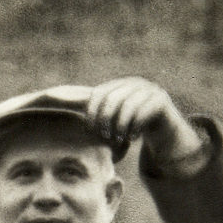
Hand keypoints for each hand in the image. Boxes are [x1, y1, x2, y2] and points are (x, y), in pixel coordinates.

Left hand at [86, 77, 207, 172]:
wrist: (163, 131)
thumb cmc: (132, 126)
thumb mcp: (112, 118)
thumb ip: (95, 112)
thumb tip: (59, 99)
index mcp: (119, 84)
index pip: (99, 93)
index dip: (92, 111)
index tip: (90, 129)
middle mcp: (134, 83)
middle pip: (112, 99)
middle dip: (105, 120)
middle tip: (106, 136)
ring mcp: (150, 90)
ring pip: (128, 106)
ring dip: (120, 126)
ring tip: (118, 139)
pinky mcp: (161, 101)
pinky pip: (143, 113)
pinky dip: (134, 127)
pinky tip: (132, 138)